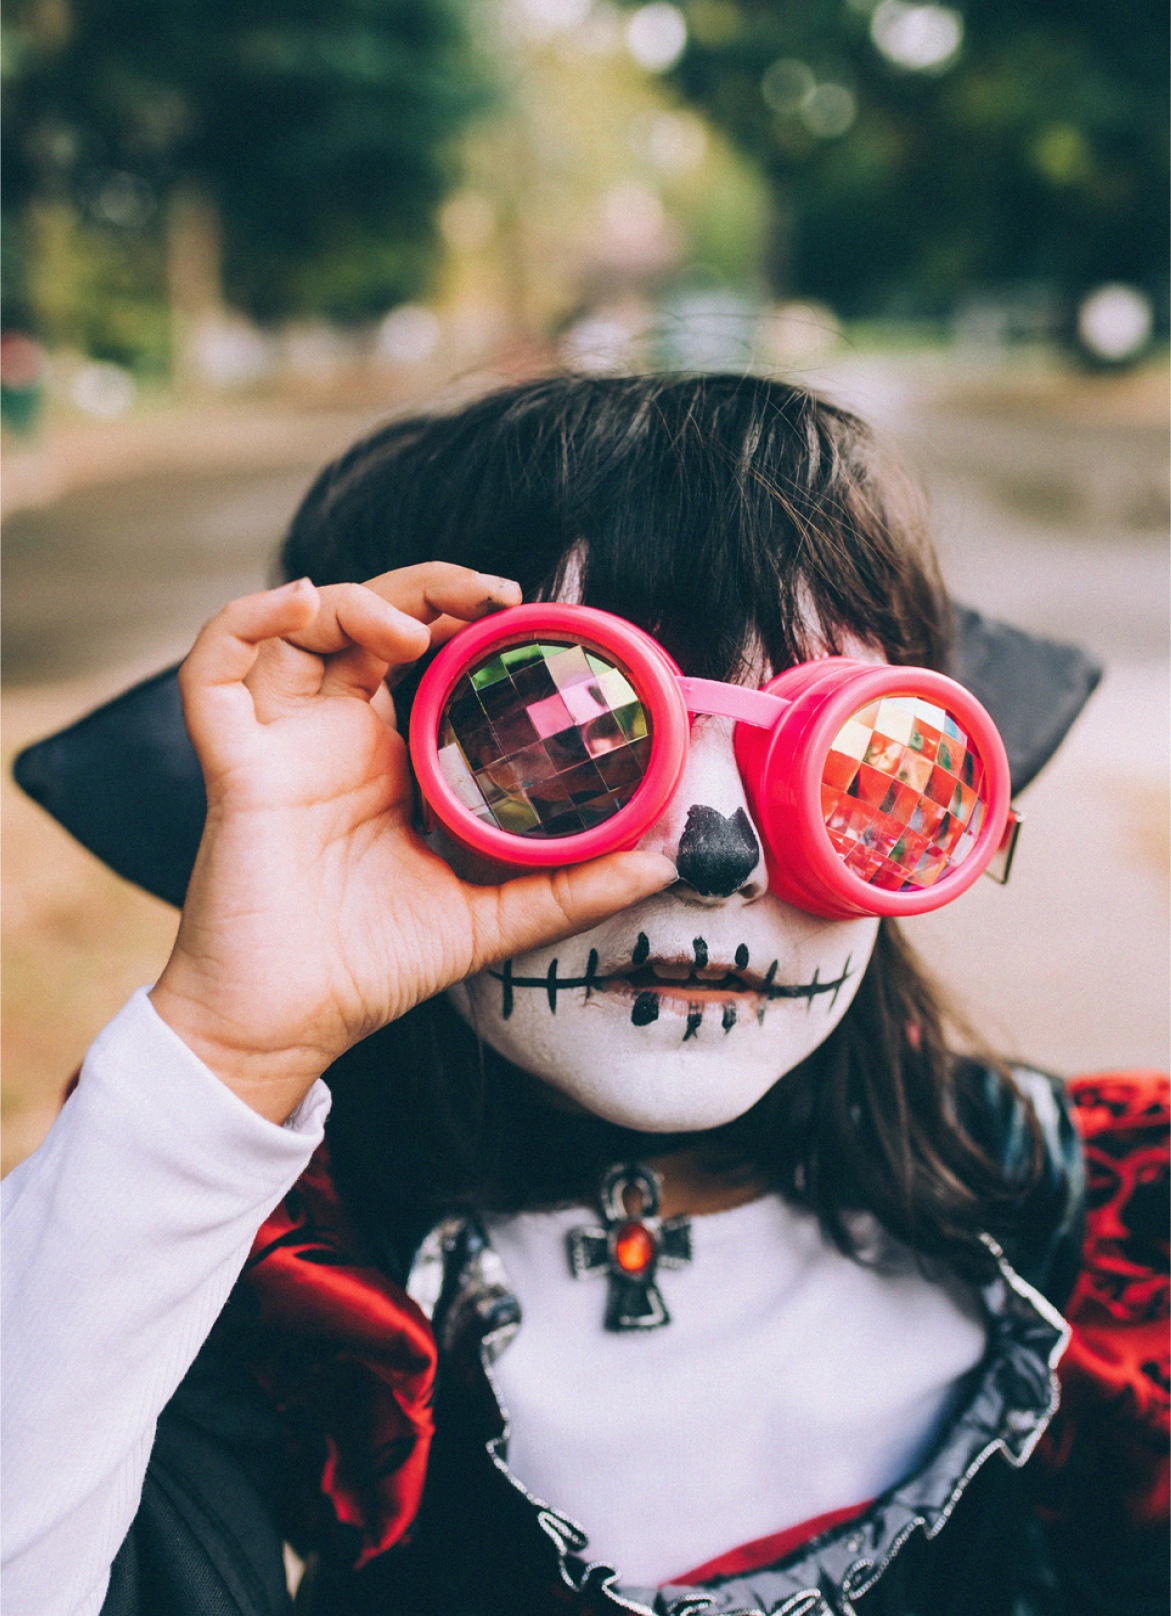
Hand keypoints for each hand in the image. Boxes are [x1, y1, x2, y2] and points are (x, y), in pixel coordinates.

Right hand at [150, 565, 674, 1121]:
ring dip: (354, 600)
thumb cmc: (372, 969)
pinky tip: (298, 604)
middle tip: (492, 595)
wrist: (289, 1028)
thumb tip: (666, 860)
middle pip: (369, 620)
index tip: (525, 610)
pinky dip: (243, 622)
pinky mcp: (234, 766)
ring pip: (298, 627)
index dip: (464, 616)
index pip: (425, 654)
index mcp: (391, 760)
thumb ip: (574, 888)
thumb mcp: (493, 919)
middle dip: (427, 587)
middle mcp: (335, 738)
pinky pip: (211, 673)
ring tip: (413, 631)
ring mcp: (281, 745)